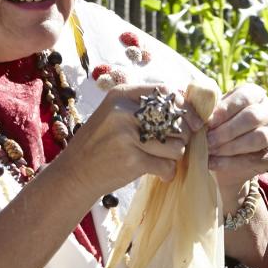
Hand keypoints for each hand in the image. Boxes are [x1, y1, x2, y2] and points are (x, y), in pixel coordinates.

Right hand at [57, 84, 190, 197]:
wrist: (75, 174)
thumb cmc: (100, 144)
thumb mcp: (114, 115)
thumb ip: (143, 108)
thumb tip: (186, 109)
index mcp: (121, 95)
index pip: (165, 92)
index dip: (184, 108)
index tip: (193, 123)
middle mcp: (124, 111)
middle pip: (175, 120)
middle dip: (181, 137)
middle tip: (172, 148)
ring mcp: (128, 136)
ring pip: (176, 145)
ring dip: (174, 156)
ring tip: (162, 160)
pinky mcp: (132, 160)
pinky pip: (167, 165)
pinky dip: (167, 173)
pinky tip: (160, 174)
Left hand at [203, 83, 267, 194]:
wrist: (225, 155)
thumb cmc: (217, 126)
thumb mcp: (213, 113)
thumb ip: (206, 108)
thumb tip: (194, 109)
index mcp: (255, 94)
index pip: (244, 98)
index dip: (225, 110)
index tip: (208, 122)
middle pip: (252, 117)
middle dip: (227, 130)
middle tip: (207, 140)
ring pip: (258, 137)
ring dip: (231, 146)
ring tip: (211, 152)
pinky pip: (255, 158)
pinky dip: (231, 162)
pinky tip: (213, 163)